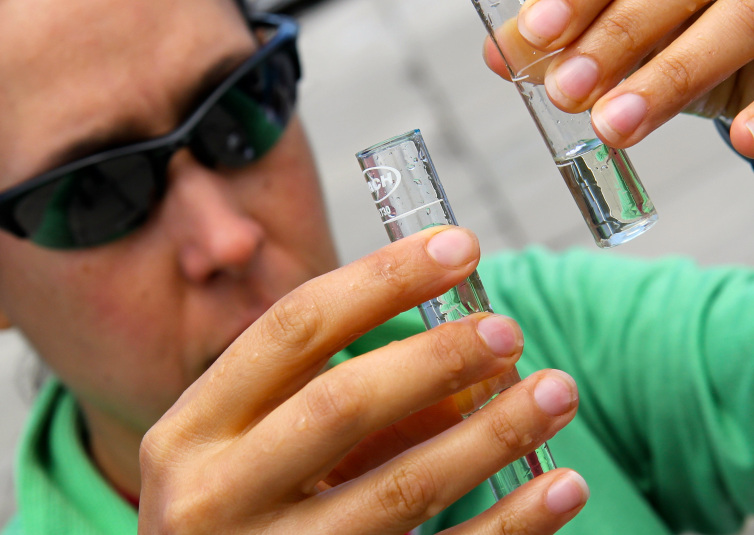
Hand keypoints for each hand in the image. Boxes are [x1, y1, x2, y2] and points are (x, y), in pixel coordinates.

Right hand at [137, 226, 586, 533]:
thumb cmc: (241, 518)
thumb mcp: (258, 452)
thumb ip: (344, 401)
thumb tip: (471, 359)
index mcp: (192, 433)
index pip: (293, 329)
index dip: (383, 280)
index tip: (459, 246)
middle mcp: (215, 498)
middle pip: (342, 403)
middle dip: (437, 357)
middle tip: (508, 330)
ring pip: (402, 488)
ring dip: (493, 434)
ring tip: (557, 393)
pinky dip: (511, 523)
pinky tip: (560, 486)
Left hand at [487, 0, 753, 165]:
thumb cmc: (707, 21)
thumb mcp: (638, 17)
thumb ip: (573, 27)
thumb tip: (499, 54)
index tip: (535, 33)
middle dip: (621, 32)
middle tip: (567, 91)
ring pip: (753, 13)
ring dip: (676, 76)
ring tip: (618, 125)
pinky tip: (742, 143)